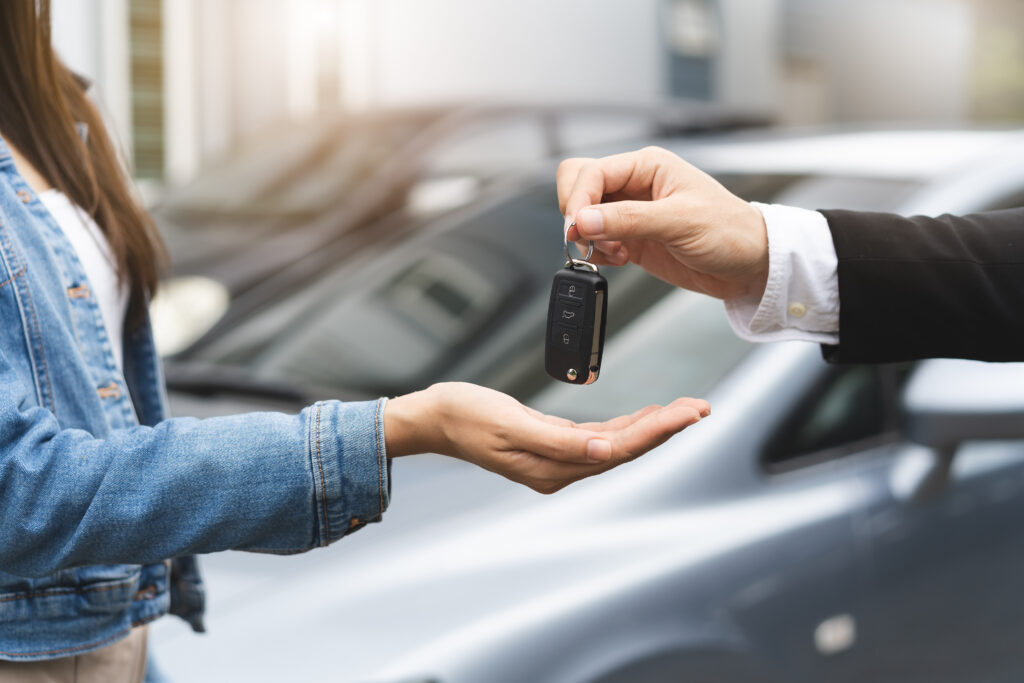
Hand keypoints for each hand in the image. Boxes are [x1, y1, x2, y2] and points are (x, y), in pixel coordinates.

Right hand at [384, 382, 708, 493]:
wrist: (434, 417)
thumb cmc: (465, 415)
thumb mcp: (511, 423)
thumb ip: (559, 440)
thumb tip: (606, 452)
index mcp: (553, 468)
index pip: (619, 450)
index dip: (658, 431)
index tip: (688, 413)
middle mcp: (560, 469)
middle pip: (626, 449)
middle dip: (666, 428)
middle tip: (701, 407)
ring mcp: (556, 459)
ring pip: (617, 443)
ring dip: (651, 426)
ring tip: (684, 409)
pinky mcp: (551, 443)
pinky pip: (599, 437)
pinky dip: (626, 425)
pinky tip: (644, 415)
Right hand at [557, 146, 768, 300]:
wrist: (750, 265)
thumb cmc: (731, 231)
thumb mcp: (681, 221)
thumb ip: (628, 219)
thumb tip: (583, 221)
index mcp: (647, 166)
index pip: (591, 172)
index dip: (579, 200)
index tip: (578, 229)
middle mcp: (635, 185)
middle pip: (579, 185)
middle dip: (575, 214)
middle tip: (586, 238)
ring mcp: (631, 213)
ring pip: (583, 216)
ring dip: (588, 237)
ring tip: (613, 252)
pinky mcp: (631, 239)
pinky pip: (596, 240)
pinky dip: (598, 253)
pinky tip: (620, 259)